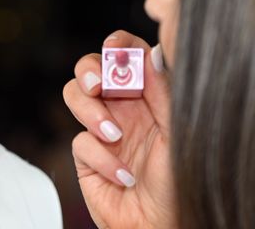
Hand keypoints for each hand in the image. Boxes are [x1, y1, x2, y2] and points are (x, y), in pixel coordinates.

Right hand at [63, 31, 175, 228]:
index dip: (117, 44)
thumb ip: (164, 91)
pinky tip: (123, 175)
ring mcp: (101, 130)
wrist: (162, 228)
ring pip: (75, 96)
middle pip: (90, 68)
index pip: (126, 55)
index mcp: (147, 94)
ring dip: (90, 112)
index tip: (114, 48)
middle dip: (89, 71)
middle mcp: (122, 107)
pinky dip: (101, 157)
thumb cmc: (180, 184)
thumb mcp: (178, 131)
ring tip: (113, 135)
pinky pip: (80, 141)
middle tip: (98, 85)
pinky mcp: (86, 156)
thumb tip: (154, 51)